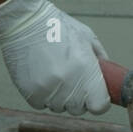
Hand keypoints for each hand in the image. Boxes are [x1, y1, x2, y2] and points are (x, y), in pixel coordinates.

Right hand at [0, 0, 111, 114]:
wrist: (24, 22)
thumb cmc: (57, 26)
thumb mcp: (86, 37)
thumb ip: (100, 58)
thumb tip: (108, 76)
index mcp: (86, 69)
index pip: (99, 106)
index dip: (99, 102)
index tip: (95, 95)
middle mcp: (68, 83)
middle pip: (78, 109)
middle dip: (78, 99)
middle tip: (72, 82)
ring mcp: (48, 89)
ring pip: (59, 107)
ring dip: (59, 97)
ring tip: (54, 76)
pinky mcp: (30, 92)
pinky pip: (41, 104)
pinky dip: (42, 96)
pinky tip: (41, 79)